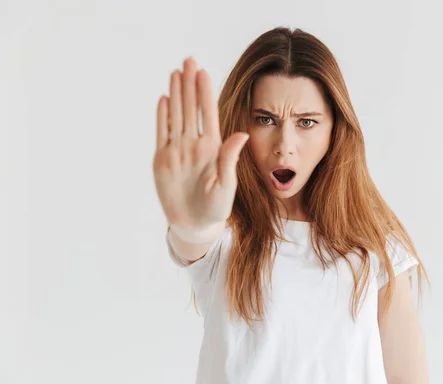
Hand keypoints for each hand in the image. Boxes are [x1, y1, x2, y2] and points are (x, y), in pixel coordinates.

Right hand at [153, 57, 248, 229]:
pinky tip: (164, 99)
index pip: (208, 114)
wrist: (195, 224)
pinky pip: (162, 132)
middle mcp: (194, 145)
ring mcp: (177, 150)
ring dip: (176, 94)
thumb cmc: (216, 208)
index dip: (204, 93)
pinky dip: (162, 116)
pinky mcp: (162, 159)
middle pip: (190, 108)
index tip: (203, 72)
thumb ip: (229, 159)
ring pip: (176, 115)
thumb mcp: (226, 184)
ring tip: (176, 72)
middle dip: (189, 84)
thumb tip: (240, 133)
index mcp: (212, 148)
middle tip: (188, 60)